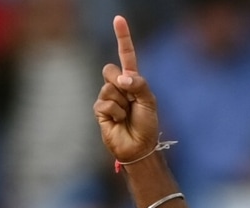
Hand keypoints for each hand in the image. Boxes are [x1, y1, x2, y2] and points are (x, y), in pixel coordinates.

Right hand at [94, 15, 161, 163]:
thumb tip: (121, 78)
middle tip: (130, 98)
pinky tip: (119, 122)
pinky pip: (105, 103)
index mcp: (133, 80)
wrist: (139, 147)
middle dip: (120, 81)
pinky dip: (115, 112)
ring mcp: (107, 98)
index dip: (122, 38)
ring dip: (121, 102)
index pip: (126, 55)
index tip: (119, 19)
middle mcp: (118, 86)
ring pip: (108, 87)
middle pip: (110, 69)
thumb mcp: (149, 101)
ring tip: (127, 115)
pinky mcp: (100, 111)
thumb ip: (138, 84)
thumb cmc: (147, 125)